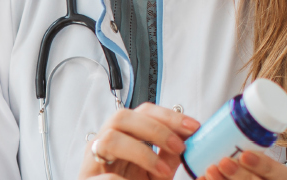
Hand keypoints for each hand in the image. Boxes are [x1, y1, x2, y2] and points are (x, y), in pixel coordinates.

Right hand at [78, 103, 199, 179]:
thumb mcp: (157, 173)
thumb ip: (169, 156)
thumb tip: (187, 138)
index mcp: (124, 137)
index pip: (142, 112)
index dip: (169, 116)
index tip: (194, 127)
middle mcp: (105, 143)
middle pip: (122, 116)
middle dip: (155, 128)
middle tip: (179, 147)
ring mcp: (92, 161)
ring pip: (110, 138)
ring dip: (142, 152)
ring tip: (163, 172)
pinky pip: (103, 175)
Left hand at [200, 150, 286, 179]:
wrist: (256, 179)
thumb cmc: (264, 176)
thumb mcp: (271, 167)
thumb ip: (258, 154)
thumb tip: (233, 128)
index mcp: (285, 178)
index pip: (277, 173)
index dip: (262, 164)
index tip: (246, 155)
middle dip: (239, 175)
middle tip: (224, 162)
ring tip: (210, 170)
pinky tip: (203, 179)